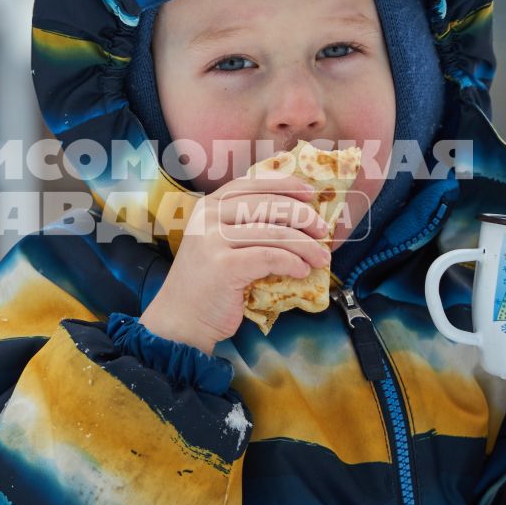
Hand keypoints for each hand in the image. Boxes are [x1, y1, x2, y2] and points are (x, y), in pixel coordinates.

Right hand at [138, 168, 332, 353]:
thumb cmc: (206, 284)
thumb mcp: (219, 243)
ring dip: (305, 245)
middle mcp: (208, 217)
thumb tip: (295, 214)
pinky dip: (292, 262)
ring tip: (321, 257)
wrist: (181, 320)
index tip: (311, 193)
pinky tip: (302, 270)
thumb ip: (243, 225)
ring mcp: (213, 240)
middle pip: (268, 205)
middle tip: (324, 231)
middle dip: (303, 216)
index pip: (253, 184)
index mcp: (208, 206)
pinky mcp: (224, 265)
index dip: (286, 185)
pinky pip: (270, 257)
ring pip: (273, 232)